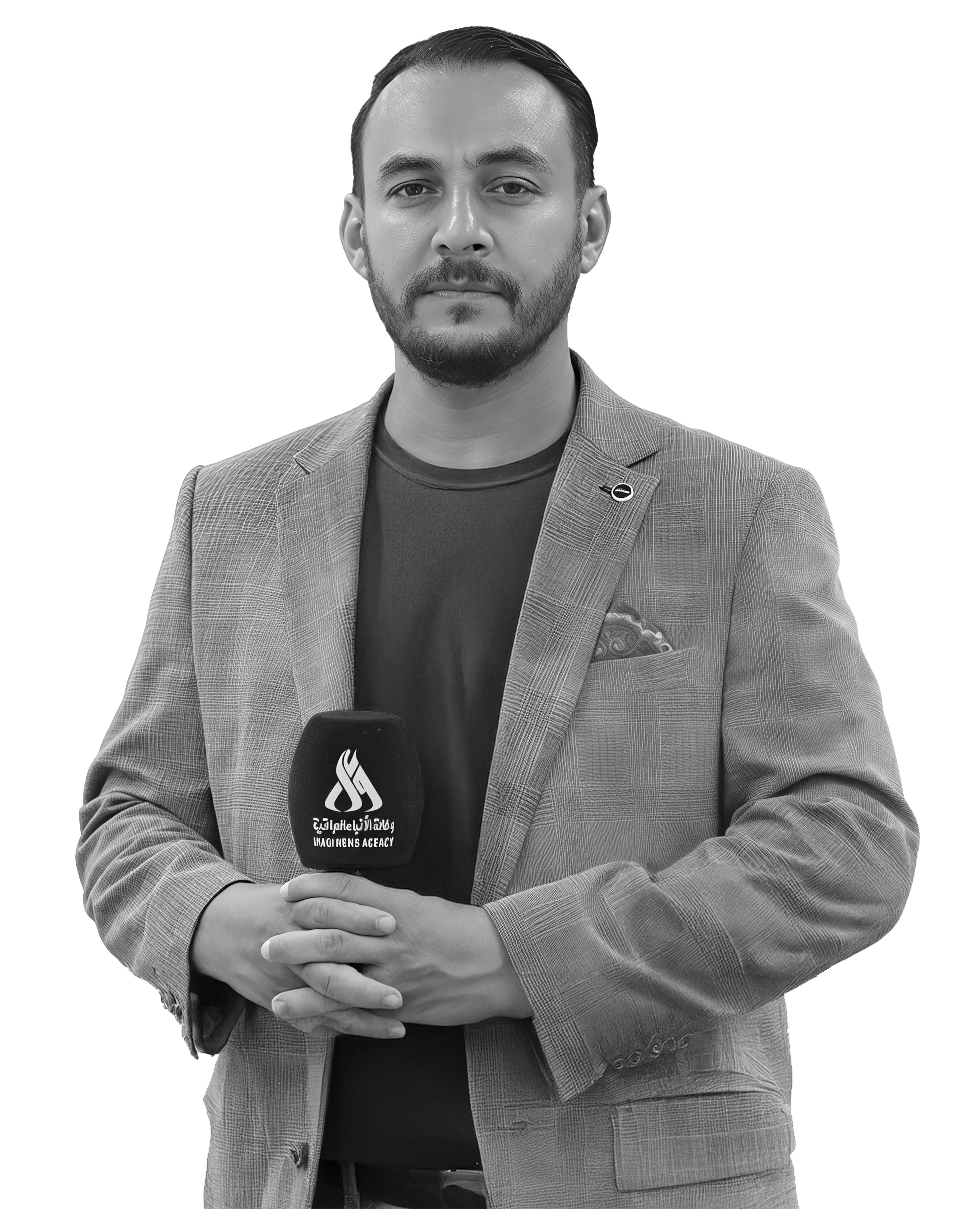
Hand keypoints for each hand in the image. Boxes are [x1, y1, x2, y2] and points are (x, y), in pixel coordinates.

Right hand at [189, 880, 405, 1038]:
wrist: (219, 930)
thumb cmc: (270, 906)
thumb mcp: (297, 891)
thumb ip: (334, 895)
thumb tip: (380, 893)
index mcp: (294, 912)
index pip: (329, 912)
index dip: (360, 916)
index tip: (392, 923)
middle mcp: (291, 948)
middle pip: (328, 968)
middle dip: (363, 986)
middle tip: (398, 995)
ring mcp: (285, 979)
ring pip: (324, 1003)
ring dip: (361, 1017)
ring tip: (397, 1028)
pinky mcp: (279, 1000)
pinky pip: (312, 1021)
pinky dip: (341, 1028)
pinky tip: (372, 1033)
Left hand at [263, 872, 532, 1027]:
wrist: (500, 964)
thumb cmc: (461, 930)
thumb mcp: (423, 906)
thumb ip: (385, 903)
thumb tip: (347, 895)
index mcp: (398, 908)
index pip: (348, 892)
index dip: (315, 889)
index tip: (289, 889)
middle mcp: (393, 939)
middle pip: (335, 936)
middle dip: (296, 940)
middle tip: (265, 942)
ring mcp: (396, 975)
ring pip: (340, 978)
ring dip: (302, 984)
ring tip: (272, 990)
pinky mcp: (402, 1005)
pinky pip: (357, 1013)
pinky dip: (326, 1016)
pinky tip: (302, 1018)